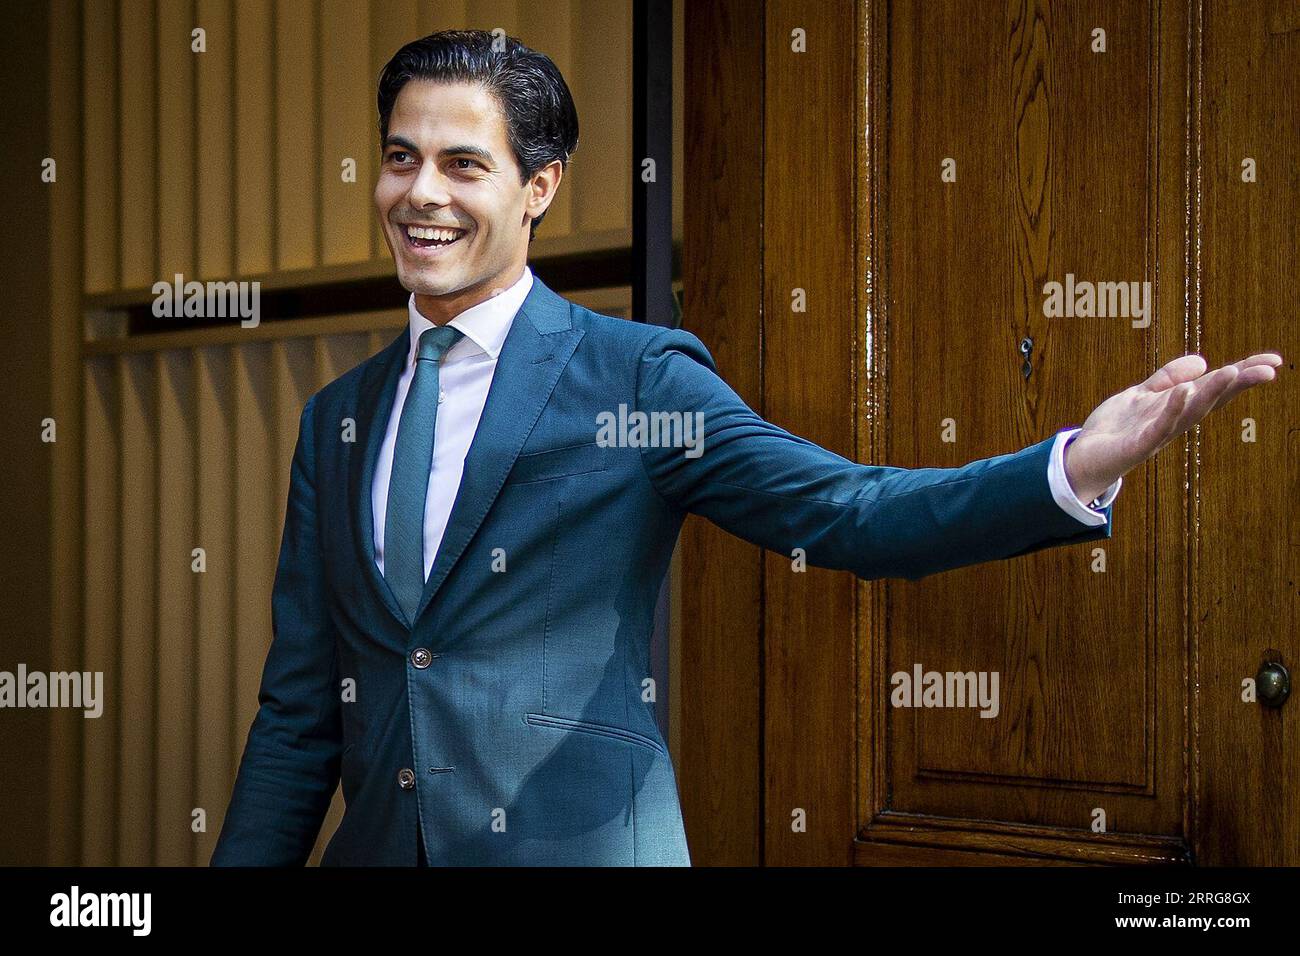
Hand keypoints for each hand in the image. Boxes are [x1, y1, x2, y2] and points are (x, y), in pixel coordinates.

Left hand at [1064, 352, 1284, 503]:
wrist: (1083, 458)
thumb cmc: (1115, 429)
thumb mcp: (1141, 395)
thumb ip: (1167, 378)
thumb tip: (1203, 360)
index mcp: (1175, 407)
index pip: (1214, 387)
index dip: (1242, 374)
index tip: (1273, 361)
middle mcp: (1173, 421)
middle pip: (1210, 399)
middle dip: (1238, 383)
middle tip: (1268, 369)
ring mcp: (1157, 434)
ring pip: (1190, 412)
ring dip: (1211, 392)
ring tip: (1233, 372)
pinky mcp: (1138, 445)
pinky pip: (1159, 427)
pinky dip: (1173, 410)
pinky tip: (1185, 392)